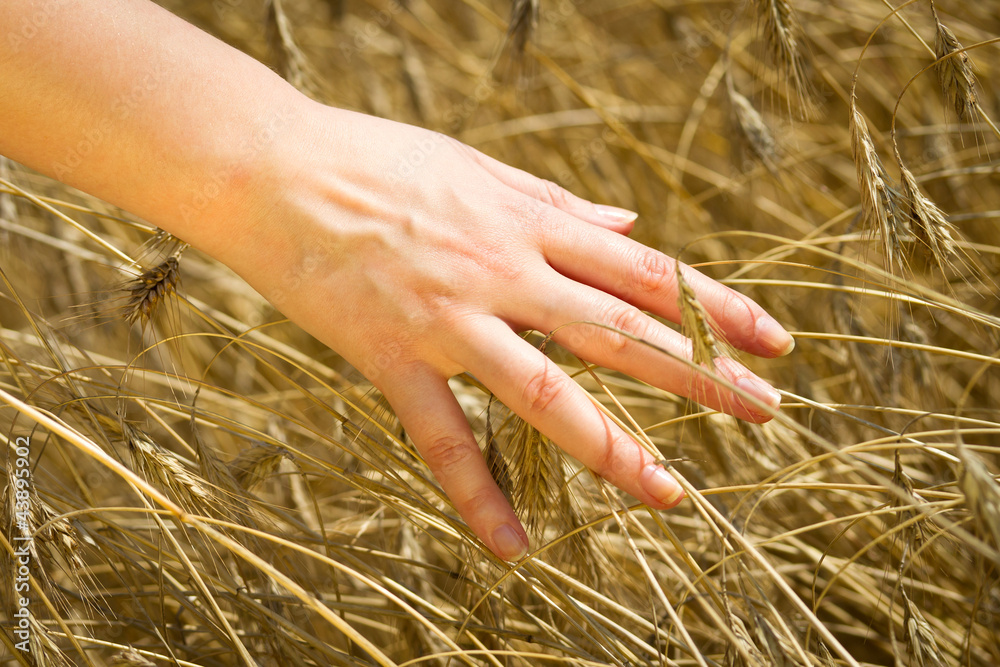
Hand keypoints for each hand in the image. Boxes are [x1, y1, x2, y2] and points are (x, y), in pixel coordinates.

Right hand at [204, 102, 793, 560]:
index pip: (643, 270)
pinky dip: (478, 495)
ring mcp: (448, 319)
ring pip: (544, 391)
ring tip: (669, 493)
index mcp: (527, 224)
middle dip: (697, 373)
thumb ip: (554, 204)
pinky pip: (442, 437)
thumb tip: (626, 223)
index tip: (771, 342)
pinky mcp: (390, 357)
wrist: (273, 167)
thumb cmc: (376, 158)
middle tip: (764, 413)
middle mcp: (501, 271)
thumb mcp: (476, 166)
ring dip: (612, 445)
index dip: (714, 307)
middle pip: (618, 331)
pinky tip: (514, 547)